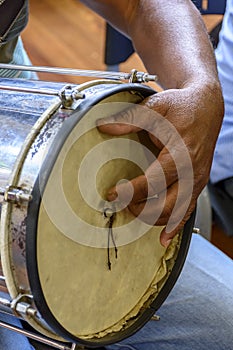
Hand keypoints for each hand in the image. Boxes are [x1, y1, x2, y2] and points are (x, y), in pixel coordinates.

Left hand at [97, 82, 223, 246]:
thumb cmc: (182, 106)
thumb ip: (129, 119)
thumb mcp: (155, 106)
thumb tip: (103, 126)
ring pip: (176, 212)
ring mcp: (197, 181)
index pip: (154, 182)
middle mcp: (192, 172)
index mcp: (181, 153)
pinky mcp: (197, 185)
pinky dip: (175, 227)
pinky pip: (188, 211)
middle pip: (165, 204)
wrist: (207, 108)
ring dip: (152, 218)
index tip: (112, 194)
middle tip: (120, 203)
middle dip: (139, 209)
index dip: (130, 191)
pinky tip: (163, 239)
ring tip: (132, 211)